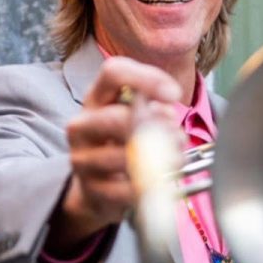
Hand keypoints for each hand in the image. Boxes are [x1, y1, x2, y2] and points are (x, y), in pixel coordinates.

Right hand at [47, 56, 182, 253]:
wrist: (97, 190)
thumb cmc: (123, 146)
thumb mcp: (137, 119)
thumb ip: (155, 111)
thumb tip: (167, 115)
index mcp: (96, 99)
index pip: (114, 73)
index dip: (148, 79)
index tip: (174, 96)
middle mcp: (82, 124)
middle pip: (117, 118)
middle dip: (157, 129)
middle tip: (180, 138)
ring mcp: (82, 157)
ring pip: (123, 157)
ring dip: (159, 160)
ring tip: (177, 160)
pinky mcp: (90, 188)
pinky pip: (125, 188)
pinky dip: (149, 186)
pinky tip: (159, 181)